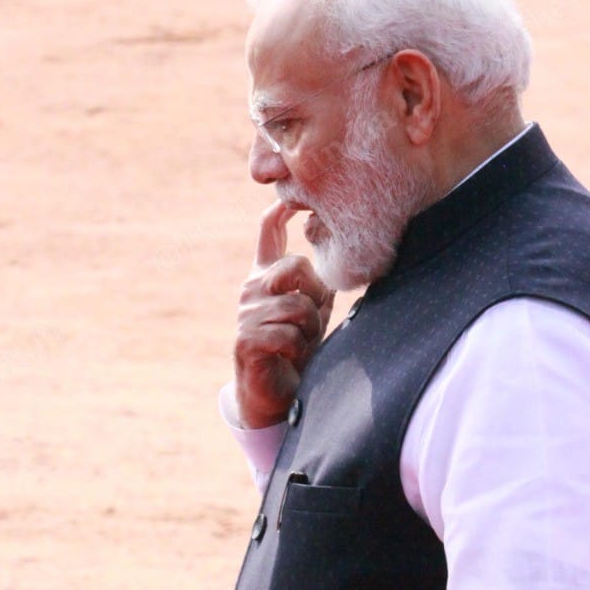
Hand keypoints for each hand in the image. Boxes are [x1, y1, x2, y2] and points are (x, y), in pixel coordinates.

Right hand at [234, 201, 334, 428]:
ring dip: (309, 328)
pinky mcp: (246, 339)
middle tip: (310, 321)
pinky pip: (288, 334)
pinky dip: (297, 348)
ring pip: (296, 304)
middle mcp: (252, 288)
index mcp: (266, 276)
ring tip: (301, 342)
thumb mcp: (311, 311)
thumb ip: (318, 285)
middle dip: (314, 294)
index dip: (279, 211)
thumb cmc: (295, 348)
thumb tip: (343, 255)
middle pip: (294, 267)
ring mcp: (246, 312)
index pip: (269, 234)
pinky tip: (288, 356)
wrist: (272, 393)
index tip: (289, 196)